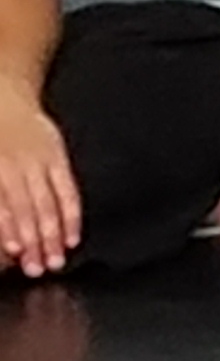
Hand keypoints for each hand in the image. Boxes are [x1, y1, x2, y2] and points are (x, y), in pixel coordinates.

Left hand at [0, 92, 80, 277]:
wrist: (3, 93)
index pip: (4, 201)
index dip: (10, 226)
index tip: (16, 249)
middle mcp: (17, 164)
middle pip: (28, 208)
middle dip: (34, 241)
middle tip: (37, 267)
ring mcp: (40, 162)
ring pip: (49, 203)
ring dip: (54, 236)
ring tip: (55, 260)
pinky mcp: (59, 159)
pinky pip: (69, 191)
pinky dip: (72, 215)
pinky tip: (72, 238)